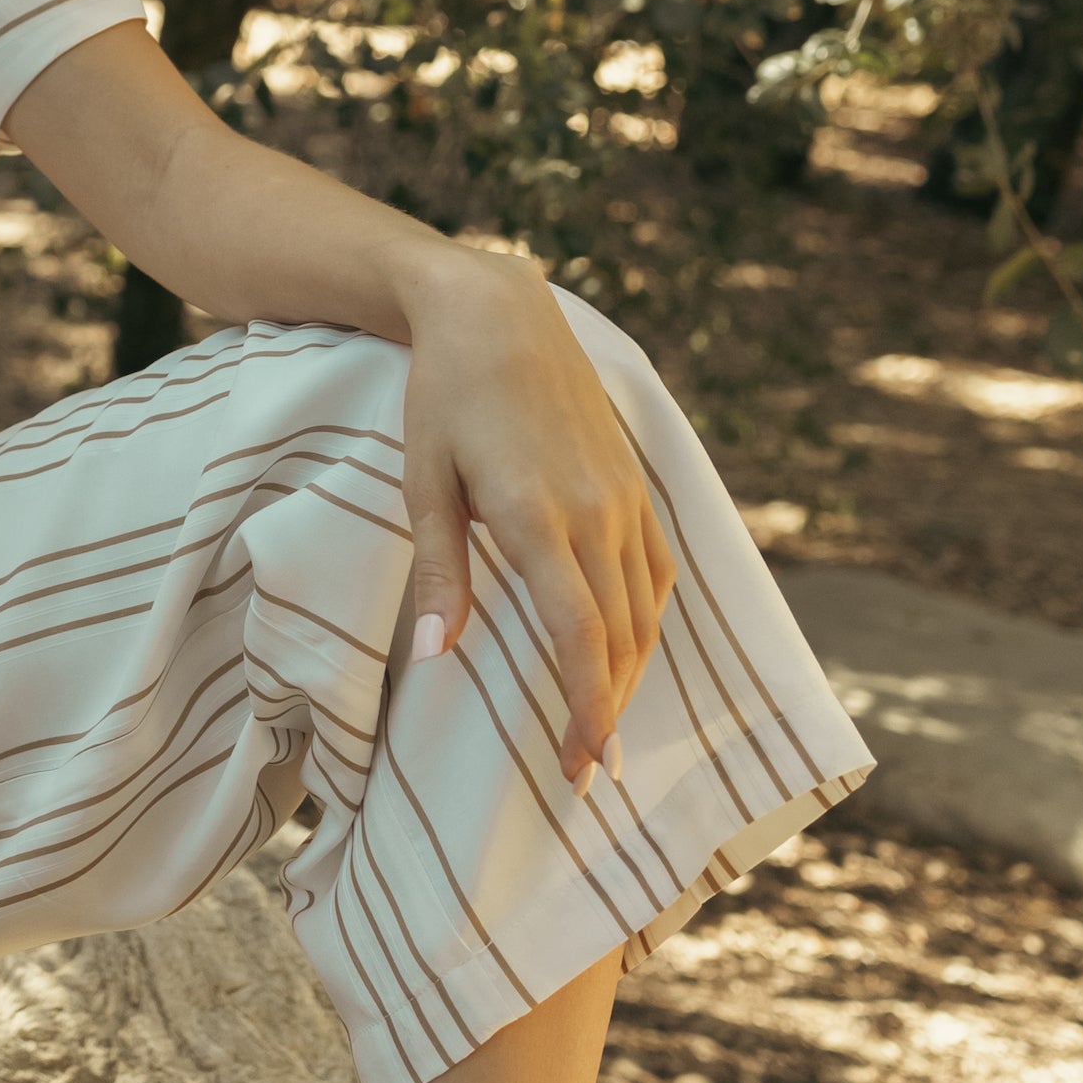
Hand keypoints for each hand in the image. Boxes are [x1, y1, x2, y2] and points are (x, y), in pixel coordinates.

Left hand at [399, 256, 674, 791]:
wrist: (497, 310)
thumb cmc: (445, 395)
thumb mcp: (425, 482)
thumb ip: (440, 572)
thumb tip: (435, 657)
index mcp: (538, 518)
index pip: (579, 638)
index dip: (584, 710)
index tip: (577, 768)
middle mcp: (596, 512)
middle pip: (619, 637)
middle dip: (605, 711)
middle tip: (586, 772)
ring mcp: (623, 496)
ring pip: (645, 609)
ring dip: (630, 674)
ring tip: (604, 725)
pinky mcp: (633, 480)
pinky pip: (657, 567)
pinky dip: (648, 619)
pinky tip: (630, 648)